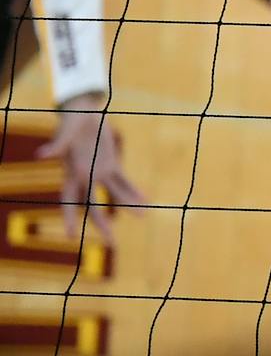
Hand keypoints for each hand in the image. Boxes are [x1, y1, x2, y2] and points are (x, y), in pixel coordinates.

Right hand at [40, 98, 145, 243]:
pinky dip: (134, 190)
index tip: (72, 236)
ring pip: (113, 194)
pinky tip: (145, 200)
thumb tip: (40, 154)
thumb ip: (56, 146)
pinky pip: (123, 180)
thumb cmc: (71, 121)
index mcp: (72, 173)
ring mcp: (99, 171)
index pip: (68, 201)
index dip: (70, 218)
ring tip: (143, 217)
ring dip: (126, 206)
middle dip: (101, 224)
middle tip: (112, 243)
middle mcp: (85, 176)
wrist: (83, 111)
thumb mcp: (65, 133)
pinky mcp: (112, 163)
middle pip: (93, 205)